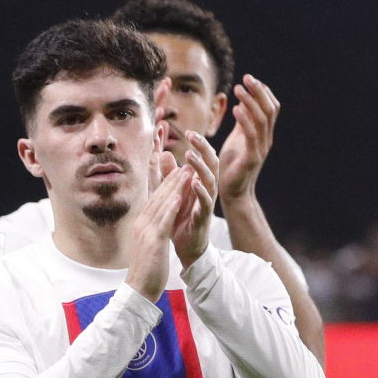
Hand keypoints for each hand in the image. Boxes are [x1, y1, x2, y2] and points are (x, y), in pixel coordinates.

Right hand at [127, 163, 199, 300]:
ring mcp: (146, 232)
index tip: (177, 172)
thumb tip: (156, 223)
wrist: (139, 289)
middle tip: (184, 165)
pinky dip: (172, 207)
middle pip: (158, 197)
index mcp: (141, 224)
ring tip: (186, 173)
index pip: (154, 199)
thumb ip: (152, 231)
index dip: (166, 184)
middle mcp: (141, 224)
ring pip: (161, 204)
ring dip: (174, 187)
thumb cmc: (146, 270)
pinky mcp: (154, 242)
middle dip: (171, 180)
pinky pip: (164, 221)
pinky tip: (180, 196)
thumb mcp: (148, 245)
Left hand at [161, 121, 221, 265]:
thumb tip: (165, 152)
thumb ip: (168, 174)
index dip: (199, 144)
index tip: (188, 130)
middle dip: (203, 148)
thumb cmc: (181, 218)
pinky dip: (200, 192)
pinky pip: (206, 202)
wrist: (186, 247)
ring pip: (210, 180)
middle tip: (193, 135)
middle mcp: (207, 189)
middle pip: (211, 163)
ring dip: (200, 167)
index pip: (204, 157)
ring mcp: (207, 203)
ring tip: (190, 155)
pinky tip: (194, 182)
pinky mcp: (204, 217)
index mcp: (201, 181)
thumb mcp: (172, 192)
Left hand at [219, 74, 281, 205]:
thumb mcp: (237, 139)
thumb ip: (243, 123)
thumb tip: (243, 102)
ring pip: (261, 120)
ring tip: (238, 88)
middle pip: (269, 110)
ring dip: (250, 101)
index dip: (263, 92)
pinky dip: (245, 119)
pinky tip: (235, 108)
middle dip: (259, 91)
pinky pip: (251, 135)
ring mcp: (260, 149)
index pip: (271, 108)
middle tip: (246, 77)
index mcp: (264, 134)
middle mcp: (266, 140)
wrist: (233, 193)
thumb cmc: (232, 166)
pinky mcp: (251, 158)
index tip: (250, 79)